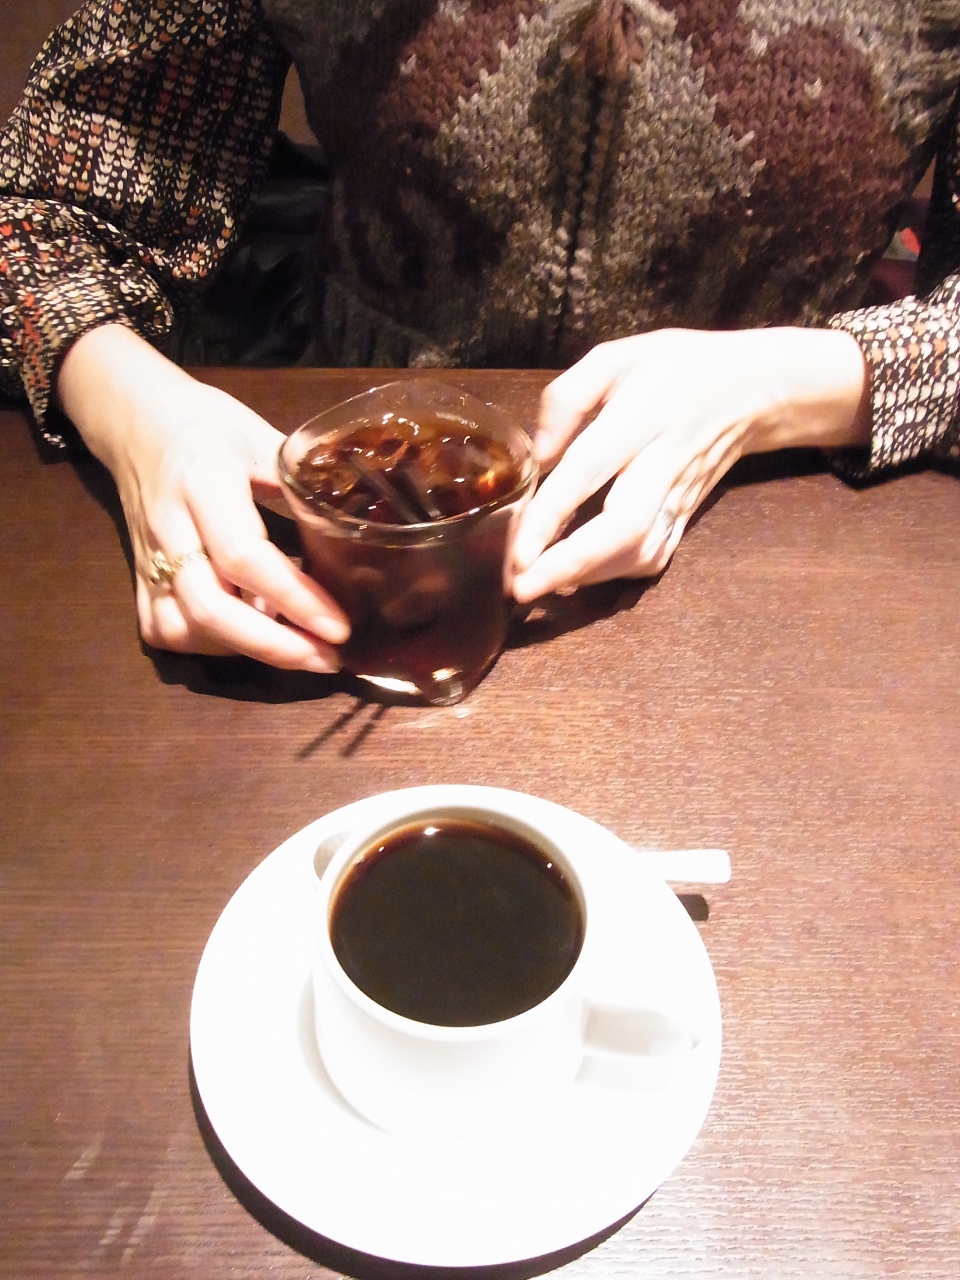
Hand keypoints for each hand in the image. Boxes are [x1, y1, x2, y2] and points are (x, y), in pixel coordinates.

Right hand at [57, 325, 348, 668]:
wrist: (132, 419)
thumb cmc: (204, 421)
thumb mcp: (258, 436)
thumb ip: (299, 480)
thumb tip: (352, 522)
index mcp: (203, 483)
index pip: (244, 555)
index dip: (294, 598)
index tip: (339, 626)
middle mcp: (170, 528)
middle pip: (210, 608)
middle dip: (274, 646)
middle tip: (328, 658)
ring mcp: (147, 559)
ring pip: (184, 628)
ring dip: (244, 649)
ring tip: (298, 648)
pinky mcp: (137, 578)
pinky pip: (166, 630)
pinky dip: (211, 646)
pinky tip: (248, 637)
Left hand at [511, 327, 870, 601]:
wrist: (754, 389)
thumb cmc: (678, 367)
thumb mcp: (619, 356)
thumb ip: (568, 397)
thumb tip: (540, 454)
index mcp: (642, 414)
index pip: (590, 468)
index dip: (552, 513)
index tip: (518, 550)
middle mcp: (664, 462)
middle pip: (624, 527)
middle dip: (571, 565)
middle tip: (522, 588)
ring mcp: (680, 496)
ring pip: (641, 551)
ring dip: (589, 575)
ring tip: (537, 583)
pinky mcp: (687, 516)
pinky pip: (654, 556)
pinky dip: (614, 574)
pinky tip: (578, 576)